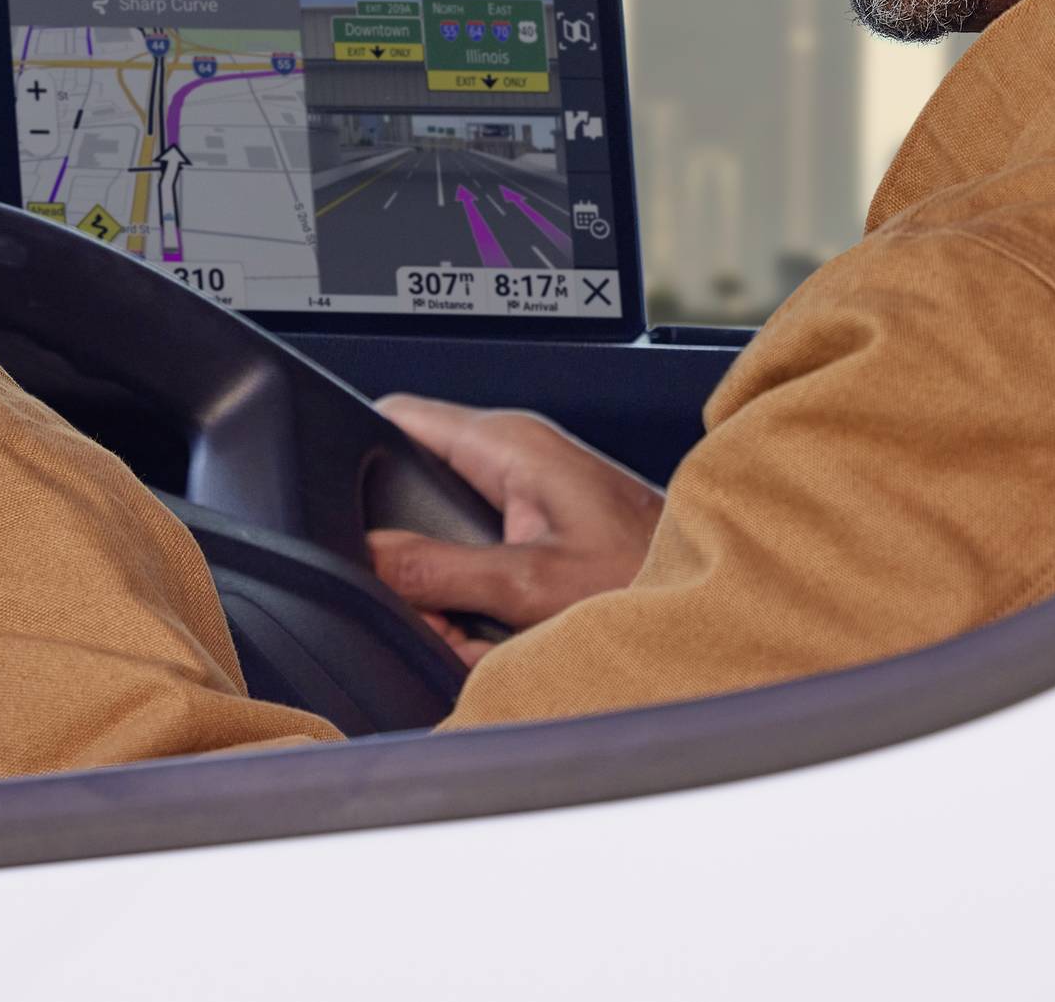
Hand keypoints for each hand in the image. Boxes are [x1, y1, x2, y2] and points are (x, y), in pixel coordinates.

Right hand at [365, 394, 664, 664]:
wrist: (720, 610)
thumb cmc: (656, 577)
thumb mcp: (532, 584)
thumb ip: (441, 570)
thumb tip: (369, 559)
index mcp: (510, 444)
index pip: (400, 415)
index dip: (357, 451)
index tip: (335, 501)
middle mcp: (516, 461)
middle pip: (411, 493)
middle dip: (403, 556)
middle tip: (426, 605)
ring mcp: (527, 499)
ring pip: (439, 540)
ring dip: (440, 593)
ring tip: (468, 631)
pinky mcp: (539, 536)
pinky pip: (474, 566)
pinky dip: (471, 605)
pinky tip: (489, 638)